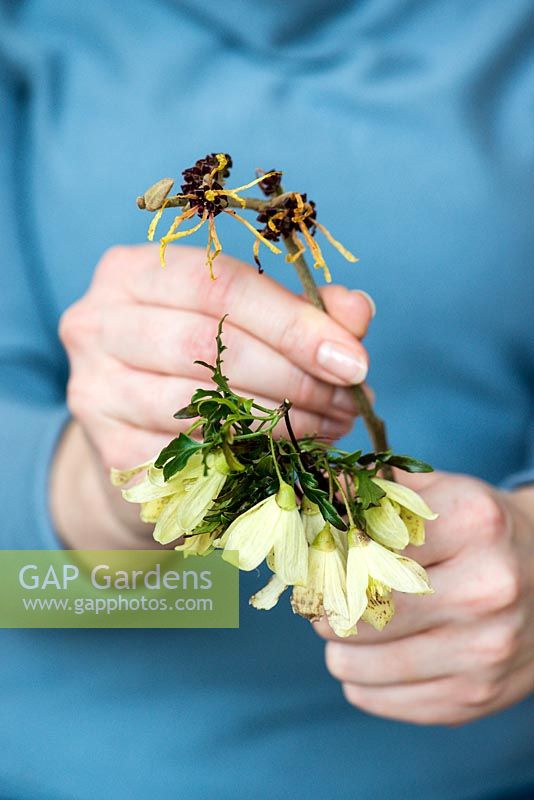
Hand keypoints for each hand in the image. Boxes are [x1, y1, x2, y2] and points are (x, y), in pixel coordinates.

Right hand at [56, 244, 373, 545]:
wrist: (138, 428)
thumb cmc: (198, 360)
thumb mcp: (246, 320)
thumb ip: (301, 310)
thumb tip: (357, 311)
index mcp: (133, 271)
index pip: (219, 285)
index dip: (294, 324)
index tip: (354, 363)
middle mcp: (97, 321)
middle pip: (204, 344)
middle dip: (293, 377)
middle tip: (348, 402)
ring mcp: (94, 387)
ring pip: (198, 403)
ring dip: (279, 421)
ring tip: (329, 426)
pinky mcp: (108, 447)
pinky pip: (191, 454)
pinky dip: (250, 455)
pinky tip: (289, 453)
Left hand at [316, 470, 533, 725]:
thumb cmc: (481, 534)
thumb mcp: (442, 493)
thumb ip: (376, 490)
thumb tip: (310, 496)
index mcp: (472, 524)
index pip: (365, 544)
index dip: (328, 556)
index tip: (314, 561)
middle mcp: (485, 590)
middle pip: (361, 610)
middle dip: (324, 608)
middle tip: (318, 601)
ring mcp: (483, 651)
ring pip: (358, 665)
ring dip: (337, 648)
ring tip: (346, 628)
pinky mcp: (474, 697)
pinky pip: (380, 700)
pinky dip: (361, 680)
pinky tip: (373, 657)